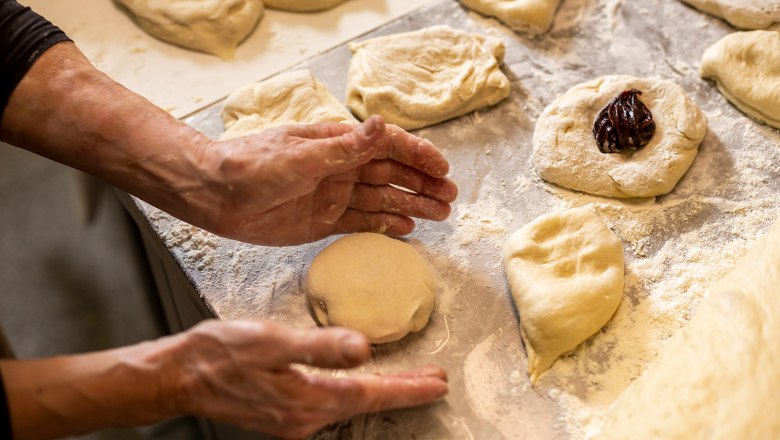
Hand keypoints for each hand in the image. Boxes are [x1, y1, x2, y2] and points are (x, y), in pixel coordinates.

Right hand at [171, 320, 448, 437]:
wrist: (179, 375)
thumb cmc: (220, 355)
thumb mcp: (271, 342)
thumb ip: (319, 347)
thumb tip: (361, 349)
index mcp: (307, 400)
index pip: (370, 394)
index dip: (407, 388)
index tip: (436, 383)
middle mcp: (305, 417)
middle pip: (366, 403)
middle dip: (403, 392)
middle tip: (434, 382)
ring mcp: (293, 419)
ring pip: (352, 405)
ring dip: (383, 392)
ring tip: (409, 381)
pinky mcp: (283, 412)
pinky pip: (333, 405)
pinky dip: (357, 393)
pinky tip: (360, 383)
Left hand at [199, 116, 457, 244]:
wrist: (215, 195)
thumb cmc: (252, 166)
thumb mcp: (300, 155)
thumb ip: (343, 147)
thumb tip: (380, 125)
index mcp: (336, 145)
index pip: (387, 146)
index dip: (417, 155)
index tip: (442, 168)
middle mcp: (340, 169)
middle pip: (391, 174)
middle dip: (422, 184)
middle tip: (450, 197)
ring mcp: (333, 196)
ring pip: (382, 200)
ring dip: (411, 205)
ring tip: (440, 214)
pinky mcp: (323, 222)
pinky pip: (362, 222)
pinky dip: (385, 225)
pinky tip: (407, 228)